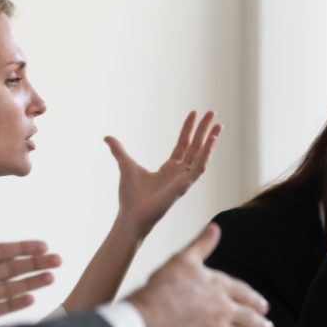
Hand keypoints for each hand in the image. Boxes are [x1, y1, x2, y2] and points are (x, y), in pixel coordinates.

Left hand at [0, 194, 60, 326]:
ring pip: (5, 290)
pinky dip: (11, 306)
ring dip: (29, 284)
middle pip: (9, 270)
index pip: (0, 252)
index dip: (22, 248)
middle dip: (34, 265)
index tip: (42, 245)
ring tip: (50, 278)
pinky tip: (29, 300)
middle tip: (57, 260)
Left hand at [106, 111, 221, 235]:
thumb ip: (119, 150)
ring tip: (218, 124)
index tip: (193, 113)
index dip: (188, 128)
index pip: (183, 144)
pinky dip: (207, 153)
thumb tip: (107, 137)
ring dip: (210, 139)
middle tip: (212, 112)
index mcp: (169, 168)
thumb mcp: (125, 165)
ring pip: (202, 154)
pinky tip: (211, 140)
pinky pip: (200, 167)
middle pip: (196, 145)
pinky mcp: (185, 185)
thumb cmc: (130, 196)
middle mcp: (180, 172)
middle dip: (204, 129)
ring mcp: (184, 178)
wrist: (131, 214)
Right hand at [126, 224, 273, 326]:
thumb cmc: (164, 288)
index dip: (255, 300)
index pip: (244, 293)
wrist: (150, 321)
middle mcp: (223, 309)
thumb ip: (201, 245)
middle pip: (248, 317)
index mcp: (219, 286)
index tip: (264, 307)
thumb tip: (214, 228)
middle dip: (260, 323)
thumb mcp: (183, 259)